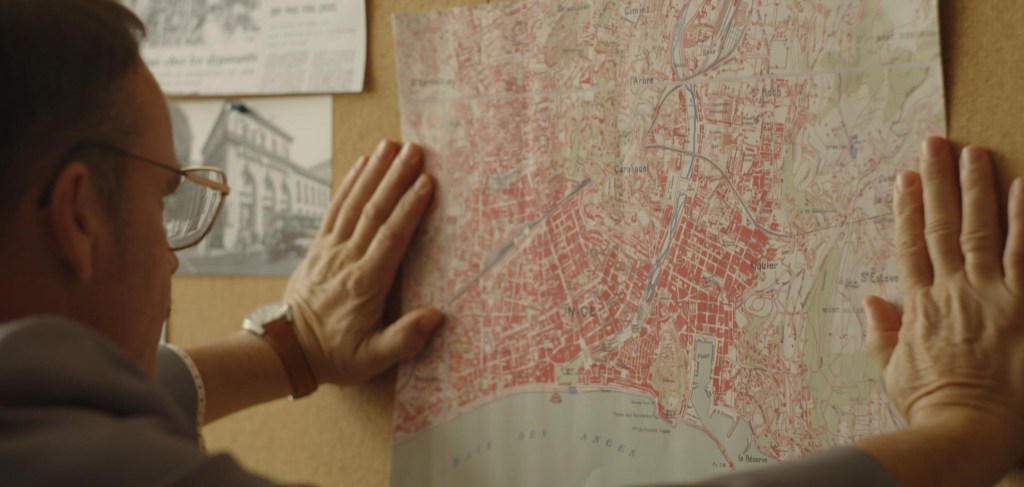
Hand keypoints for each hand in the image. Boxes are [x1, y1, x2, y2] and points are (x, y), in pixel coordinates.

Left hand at [283, 140, 441, 385]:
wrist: (287, 350)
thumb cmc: (335, 354)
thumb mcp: (372, 358)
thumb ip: (404, 338)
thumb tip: (435, 316)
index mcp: (365, 284)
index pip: (391, 238)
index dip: (409, 208)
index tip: (427, 182)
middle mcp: (347, 260)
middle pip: (375, 211)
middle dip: (396, 177)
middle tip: (415, 149)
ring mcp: (330, 249)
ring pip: (355, 203)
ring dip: (374, 172)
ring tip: (390, 145)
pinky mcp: (319, 246)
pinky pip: (336, 208)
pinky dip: (349, 184)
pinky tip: (362, 164)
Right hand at [864, 137, 1023, 444]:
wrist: (963, 429)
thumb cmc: (929, 405)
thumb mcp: (894, 370)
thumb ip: (883, 333)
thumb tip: (871, 300)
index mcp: (917, 305)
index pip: (909, 245)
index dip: (905, 209)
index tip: (904, 178)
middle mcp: (949, 291)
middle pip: (938, 226)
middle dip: (937, 182)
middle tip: (935, 143)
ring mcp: (985, 296)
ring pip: (977, 230)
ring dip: (975, 188)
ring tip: (974, 152)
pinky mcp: (1018, 307)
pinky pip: (1022, 255)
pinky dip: (1021, 220)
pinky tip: (1021, 189)